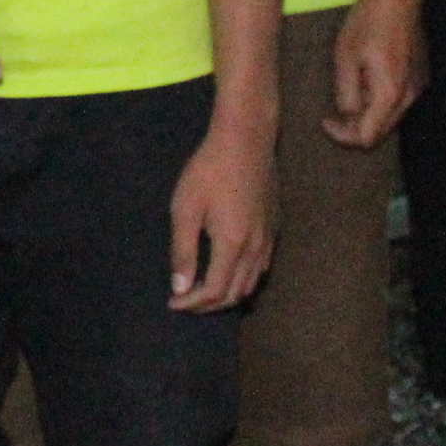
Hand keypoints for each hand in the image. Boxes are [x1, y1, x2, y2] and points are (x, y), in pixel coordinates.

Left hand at [169, 112, 275, 309]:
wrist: (245, 140)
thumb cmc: (209, 170)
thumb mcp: (186, 209)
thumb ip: (183, 250)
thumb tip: (180, 287)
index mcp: (232, 245)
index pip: (213, 291)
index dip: (191, 303)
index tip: (172, 302)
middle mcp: (255, 248)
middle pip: (234, 293)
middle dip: (207, 304)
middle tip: (183, 301)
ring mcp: (268, 239)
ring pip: (250, 283)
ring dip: (226, 294)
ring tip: (201, 292)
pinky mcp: (273, 229)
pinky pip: (260, 268)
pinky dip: (242, 279)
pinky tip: (226, 270)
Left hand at [326, 0, 426, 147]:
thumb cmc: (367, 22)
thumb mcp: (345, 58)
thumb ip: (346, 94)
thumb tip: (347, 115)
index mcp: (390, 93)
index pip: (367, 137)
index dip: (343, 135)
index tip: (326, 120)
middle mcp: (410, 95)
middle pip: (380, 130)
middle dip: (354, 127)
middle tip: (332, 112)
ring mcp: (419, 85)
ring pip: (390, 116)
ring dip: (367, 112)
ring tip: (350, 88)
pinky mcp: (420, 76)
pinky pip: (398, 100)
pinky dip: (379, 100)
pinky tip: (366, 78)